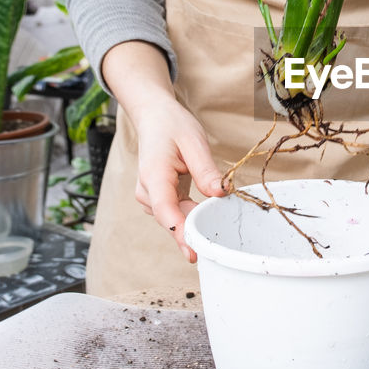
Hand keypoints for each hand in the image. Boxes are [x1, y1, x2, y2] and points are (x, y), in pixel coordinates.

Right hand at [101, 41, 225, 264]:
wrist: (154, 118)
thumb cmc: (172, 126)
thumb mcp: (194, 142)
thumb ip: (206, 170)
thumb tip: (221, 193)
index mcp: (154, 175)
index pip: (165, 209)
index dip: (180, 231)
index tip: (194, 249)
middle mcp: (147, 191)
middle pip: (171, 220)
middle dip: (193, 233)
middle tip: (218, 250)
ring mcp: (150, 197)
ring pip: (174, 220)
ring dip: (194, 226)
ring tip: (218, 234)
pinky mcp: (158, 199)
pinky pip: (176, 214)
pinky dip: (192, 218)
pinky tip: (208, 223)